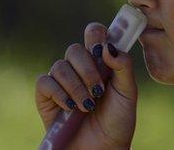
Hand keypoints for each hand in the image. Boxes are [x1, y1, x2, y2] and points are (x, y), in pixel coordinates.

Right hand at [35, 22, 136, 148]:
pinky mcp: (46, 97)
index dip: (95, 35)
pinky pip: (45, 82)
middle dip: (88, 70)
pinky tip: (70, 107)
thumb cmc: (118, 122)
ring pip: (60, 66)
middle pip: (75, 49)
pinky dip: (59, 93)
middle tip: (98, 90)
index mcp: (100, 62)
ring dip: (76, 86)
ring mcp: (62, 82)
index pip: (93, 34)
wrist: (103, 149)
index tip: (102, 49)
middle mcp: (79, 69)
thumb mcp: (128, 93)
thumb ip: (123, 67)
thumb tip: (107, 46)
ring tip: (88, 106)